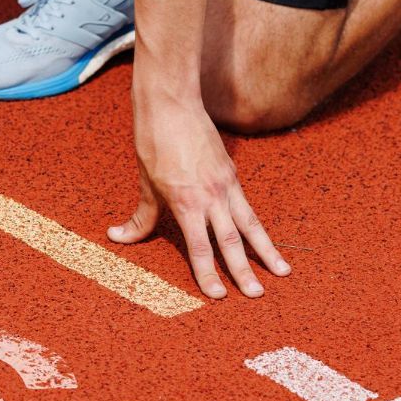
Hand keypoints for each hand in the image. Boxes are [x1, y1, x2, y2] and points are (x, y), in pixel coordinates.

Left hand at [109, 91, 289, 297]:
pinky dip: (259, 227)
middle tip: (256, 296)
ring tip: (282, 272)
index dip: (207, 273)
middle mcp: (210, 197)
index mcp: (186, 202)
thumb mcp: (145, 183)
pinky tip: (267, 241)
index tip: (217, 296)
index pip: (199, 247)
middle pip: (231, 242)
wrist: (172, 104)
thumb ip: (140, 216)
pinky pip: (248, 207)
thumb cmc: (153, 142)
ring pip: (250, 225)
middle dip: (245, 271)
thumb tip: (117, 236)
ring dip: (266, 251)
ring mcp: (225, 185)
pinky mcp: (232, 174)